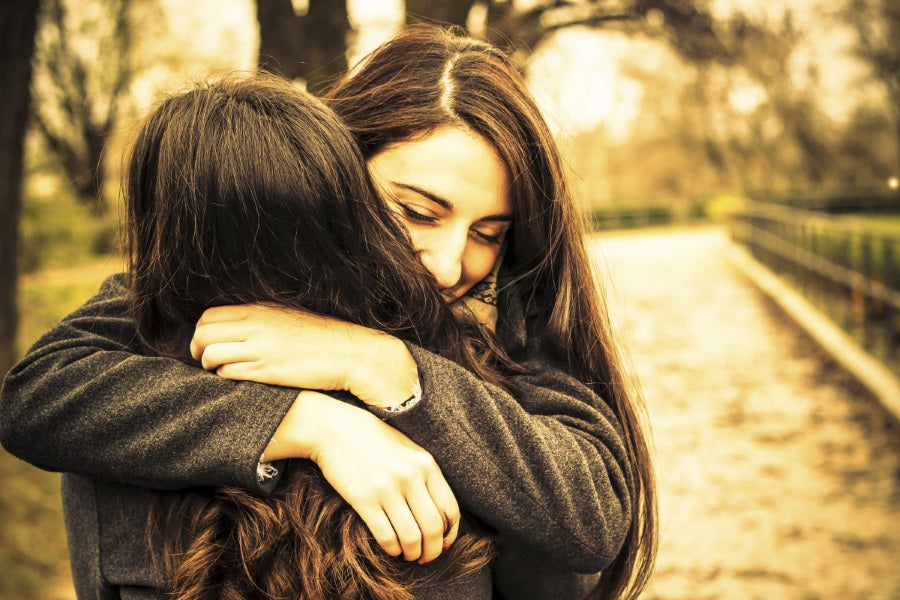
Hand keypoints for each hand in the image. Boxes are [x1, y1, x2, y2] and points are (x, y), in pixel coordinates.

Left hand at [190, 304, 417, 406]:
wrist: (348, 352)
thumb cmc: (321, 336)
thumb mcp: (287, 317)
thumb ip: (260, 318)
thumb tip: (237, 326)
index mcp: (259, 309)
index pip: (210, 316)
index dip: (201, 332)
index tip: (206, 343)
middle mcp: (255, 326)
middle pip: (203, 334)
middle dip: (197, 349)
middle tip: (203, 360)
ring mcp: (260, 348)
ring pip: (211, 355)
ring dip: (209, 366)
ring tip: (218, 372)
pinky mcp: (267, 371)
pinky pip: (230, 373)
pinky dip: (226, 378)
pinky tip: (237, 379)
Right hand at [267, 390, 459, 562]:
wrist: (333, 428)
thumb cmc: (373, 440)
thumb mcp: (408, 450)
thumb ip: (424, 475)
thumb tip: (440, 514)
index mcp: (426, 464)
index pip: (450, 509)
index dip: (450, 534)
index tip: (444, 544)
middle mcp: (410, 476)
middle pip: (433, 527)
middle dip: (433, 550)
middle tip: (426, 558)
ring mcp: (387, 488)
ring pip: (411, 537)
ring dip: (412, 553)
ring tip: (408, 555)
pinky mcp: (364, 499)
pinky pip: (386, 536)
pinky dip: (392, 549)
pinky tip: (391, 549)